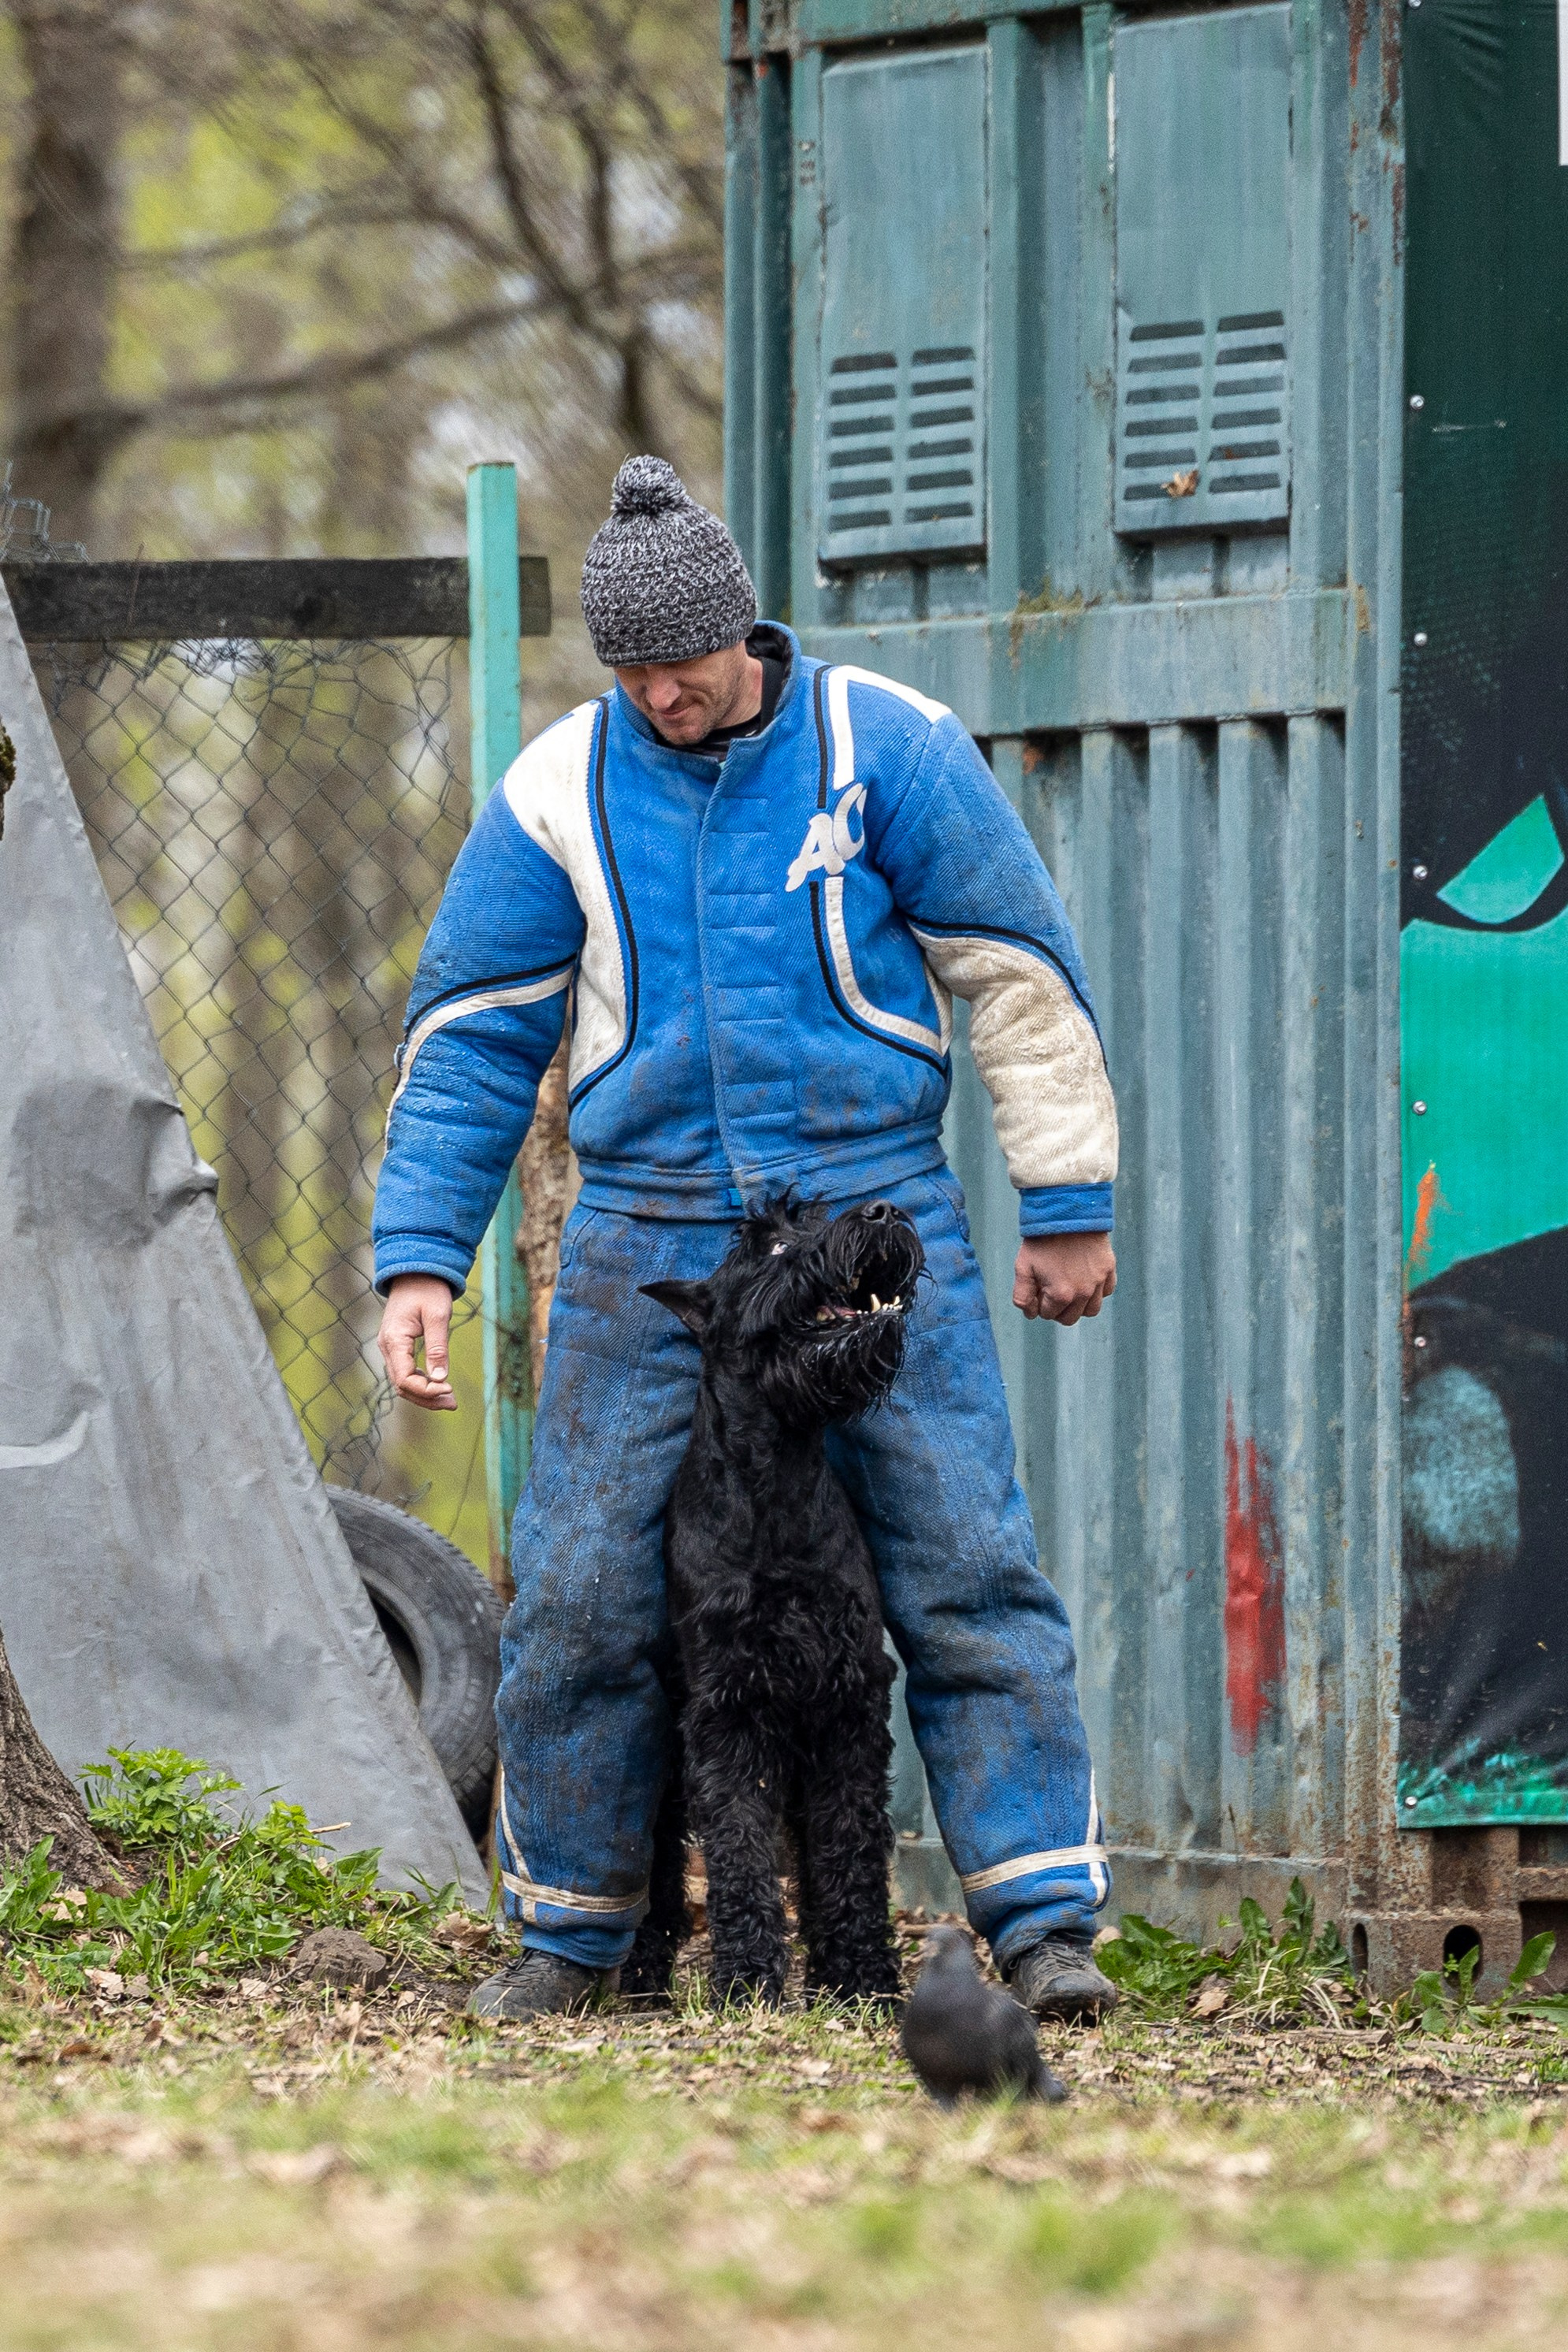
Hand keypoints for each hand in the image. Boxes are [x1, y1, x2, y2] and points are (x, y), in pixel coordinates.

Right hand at [378, 1274, 457, 1408]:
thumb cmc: (428, 1289)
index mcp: (394, 1339)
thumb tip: (441, 1378)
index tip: (449, 1389)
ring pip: (402, 1382)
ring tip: (449, 1400)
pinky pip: (404, 1372)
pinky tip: (439, 1386)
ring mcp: (389, 1348)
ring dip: (424, 1394)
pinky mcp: (396, 1347)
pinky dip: (421, 1382)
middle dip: (427, 1398)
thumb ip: (438, 1347)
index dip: (426, 1390)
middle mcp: (386, 1347)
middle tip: (453, 1403)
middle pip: (401, 1386)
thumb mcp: (438, 1315)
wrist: (416, 1272)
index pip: (404, 1379)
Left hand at [1012, 1232, 1115, 1325]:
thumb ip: (1022, 1296)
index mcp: (1061, 1295)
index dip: (1039, 1302)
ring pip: (1091, 1310)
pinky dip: (1096, 1291)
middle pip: (1070, 1318)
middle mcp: (1083, 1293)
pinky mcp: (1109, 1269)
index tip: (1037, 1286)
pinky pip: (1106, 1291)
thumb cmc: (1042, 1240)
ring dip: (1079, 1306)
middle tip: (1051, 1290)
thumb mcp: (1023, 1267)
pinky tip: (1085, 1279)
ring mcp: (1099, 1281)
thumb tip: (1031, 1315)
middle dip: (1058, 1309)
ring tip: (1069, 1289)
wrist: (1066, 1212)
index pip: (1048, 1314)